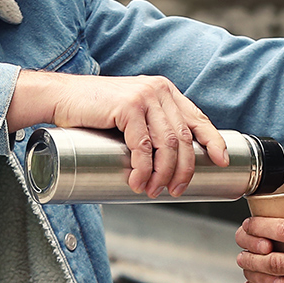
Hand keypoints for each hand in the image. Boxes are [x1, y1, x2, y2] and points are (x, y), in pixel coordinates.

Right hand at [7, 71, 229, 197]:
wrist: (61, 97)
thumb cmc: (94, 113)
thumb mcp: (132, 116)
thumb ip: (151, 128)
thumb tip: (169, 164)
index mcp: (165, 92)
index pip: (198, 118)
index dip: (213, 142)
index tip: (222, 162)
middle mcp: (159, 90)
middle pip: (183, 138)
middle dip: (183, 170)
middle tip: (175, 191)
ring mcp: (144, 96)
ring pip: (166, 144)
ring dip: (162, 174)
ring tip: (153, 190)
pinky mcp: (128, 106)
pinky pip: (143, 146)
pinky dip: (142, 168)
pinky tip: (137, 181)